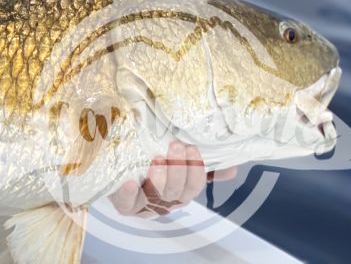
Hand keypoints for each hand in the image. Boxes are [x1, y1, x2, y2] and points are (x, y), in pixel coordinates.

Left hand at [109, 142, 237, 216]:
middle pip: (176, 191)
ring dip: (160, 177)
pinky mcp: (124, 204)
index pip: (194, 185)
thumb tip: (233, 168)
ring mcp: (144, 204)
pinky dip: (129, 194)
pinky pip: (126, 203)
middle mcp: (165, 201)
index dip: (195, 168)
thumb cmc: (152, 166)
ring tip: (157, 157)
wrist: (117, 170)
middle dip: (178, 168)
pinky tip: (130, 182)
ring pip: (156, 196)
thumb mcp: (178, 163)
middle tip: (176, 146)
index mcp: (181, 192)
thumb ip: (202, 166)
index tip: (193, 148)